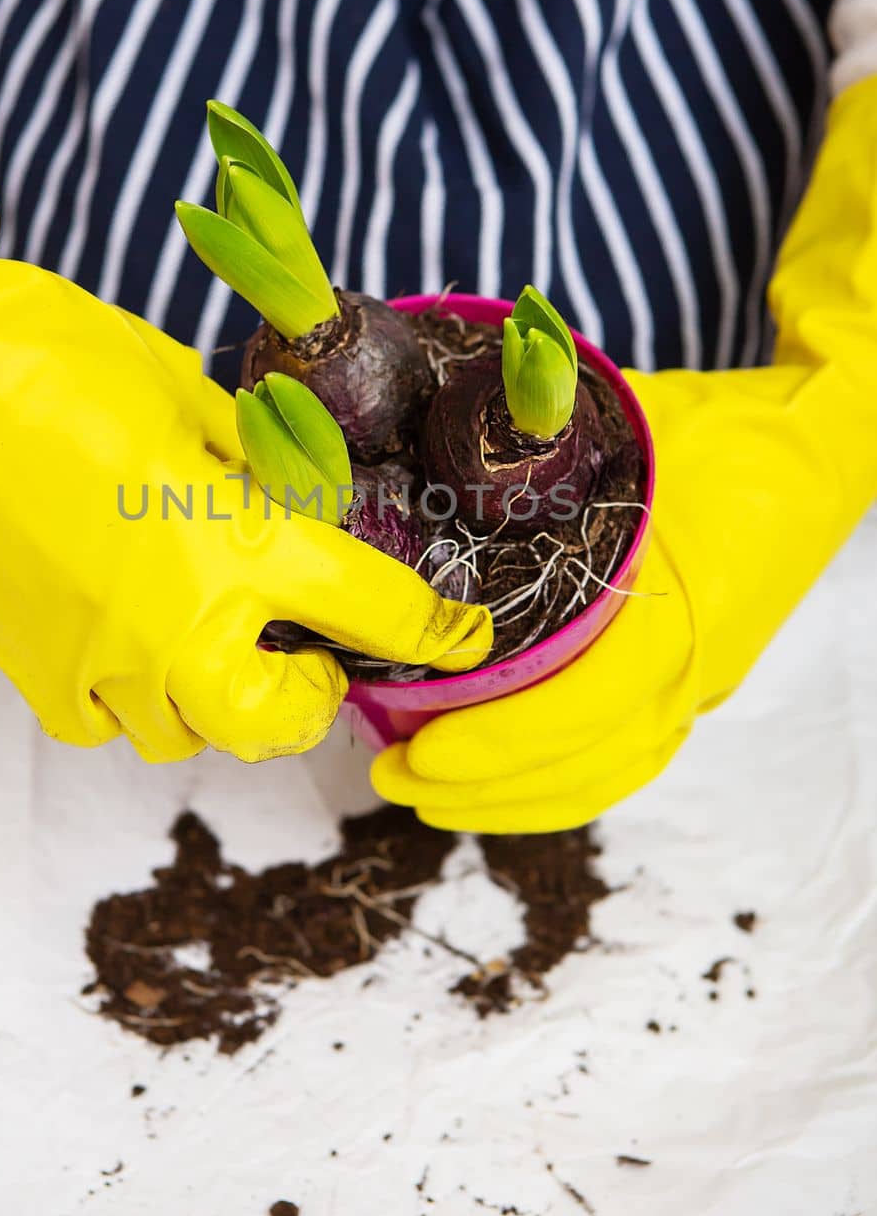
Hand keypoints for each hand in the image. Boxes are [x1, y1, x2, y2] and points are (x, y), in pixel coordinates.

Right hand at [0, 9, 490, 762]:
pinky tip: (131, 631)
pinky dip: (137, 692)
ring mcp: (95, 661)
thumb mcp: (185, 395)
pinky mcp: (30, 670)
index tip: (464, 639)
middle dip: (312, 695)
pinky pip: (107, 719)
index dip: (435, 628)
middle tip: (312, 646)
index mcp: (229, 540)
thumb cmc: (46, 357)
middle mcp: (172, 625)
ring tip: (213, 625)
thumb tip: (297, 502)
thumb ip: (255, 466)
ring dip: (223, 693)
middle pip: (279, 724)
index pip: (370, 605)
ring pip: (189, 730)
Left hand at [373, 74, 876, 830]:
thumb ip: (540, 429)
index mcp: (683, 606)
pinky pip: (630, 760)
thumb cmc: (732, 430)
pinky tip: (501, 787)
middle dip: (483, 784)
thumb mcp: (634, 418)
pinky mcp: (699, 683)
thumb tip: (432, 417)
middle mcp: (697, 664)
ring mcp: (704, 683)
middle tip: (390, 776)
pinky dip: (563, 785)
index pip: (581, 705)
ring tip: (428, 792)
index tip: (418, 752)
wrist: (826, 445)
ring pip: (607, 774)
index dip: (496, 741)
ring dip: (515, 798)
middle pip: (585, 761)